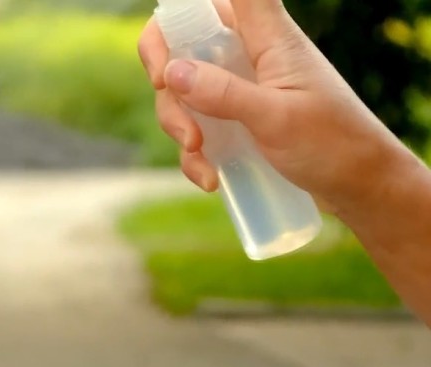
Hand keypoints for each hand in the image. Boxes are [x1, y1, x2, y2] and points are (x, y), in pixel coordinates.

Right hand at [139, 0, 411, 216]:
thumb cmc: (333, 144)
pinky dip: (193, 154)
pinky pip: (195, 127)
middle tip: (184, 127)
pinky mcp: (235, 121)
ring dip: (179, 127)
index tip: (170, 56)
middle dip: (169, 89)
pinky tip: (210, 177)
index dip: (184, 13)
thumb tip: (171, 72)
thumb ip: (224, 93)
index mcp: (269, 38)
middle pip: (184, 46)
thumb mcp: (276, 119)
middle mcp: (250, 55)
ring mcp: (240, 89)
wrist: (359, 186)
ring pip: (182, 91)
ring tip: (201, 158)